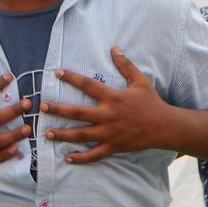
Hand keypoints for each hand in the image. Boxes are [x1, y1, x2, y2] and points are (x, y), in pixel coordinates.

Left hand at [41, 46, 177, 163]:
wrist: (165, 127)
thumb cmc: (151, 102)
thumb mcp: (140, 80)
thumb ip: (125, 64)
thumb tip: (114, 47)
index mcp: (112, 97)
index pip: (87, 85)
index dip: (71, 77)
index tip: (56, 72)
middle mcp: (107, 115)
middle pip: (77, 113)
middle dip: (58, 110)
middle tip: (42, 107)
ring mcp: (109, 133)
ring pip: (80, 135)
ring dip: (62, 134)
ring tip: (47, 133)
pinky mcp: (113, 147)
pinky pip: (94, 154)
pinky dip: (81, 158)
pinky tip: (68, 158)